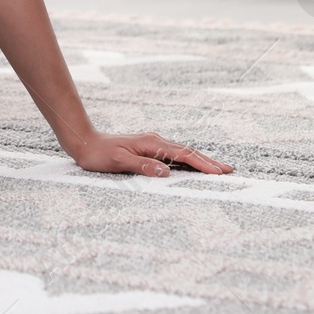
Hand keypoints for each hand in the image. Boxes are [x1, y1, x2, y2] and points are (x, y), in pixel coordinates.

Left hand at [67, 131, 233, 177]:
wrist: (85, 142)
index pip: (183, 155)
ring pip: (182, 153)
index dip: (202, 164)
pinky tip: (193, 167)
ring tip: (218, 169)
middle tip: (228, 170)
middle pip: (188, 152)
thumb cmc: (99, 154)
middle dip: (208, 162)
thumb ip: (143, 167)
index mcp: (152, 143)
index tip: (219, 172)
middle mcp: (155, 141)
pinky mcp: (148, 149)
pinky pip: (174, 155)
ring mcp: (153, 144)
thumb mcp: (119, 162)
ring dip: (201, 161)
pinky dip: (188, 161)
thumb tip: (168, 172)